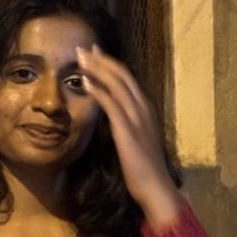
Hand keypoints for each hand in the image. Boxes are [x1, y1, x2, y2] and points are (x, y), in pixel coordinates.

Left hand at [76, 45, 180, 229]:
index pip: (128, 79)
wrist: (155, 188)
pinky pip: (110, 102)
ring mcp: (137, 117)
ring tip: (81, 58)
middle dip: (102, 60)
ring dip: (97, 69)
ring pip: (116, 84)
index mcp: (147, 110)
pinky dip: (98, 89)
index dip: (111, 65)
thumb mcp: (137, 142)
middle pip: (122, 75)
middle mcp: (144, 108)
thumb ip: (128, 127)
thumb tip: (114, 120)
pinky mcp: (127, 129)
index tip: (96, 55)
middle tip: (84, 49)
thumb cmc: (146, 171)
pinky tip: (85, 81)